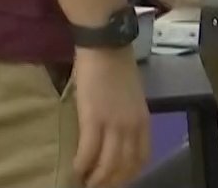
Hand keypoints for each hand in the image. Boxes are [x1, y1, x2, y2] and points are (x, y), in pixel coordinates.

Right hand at [70, 45, 149, 187]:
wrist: (106, 45)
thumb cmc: (116, 65)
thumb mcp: (132, 96)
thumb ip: (129, 117)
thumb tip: (116, 134)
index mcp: (143, 121)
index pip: (140, 159)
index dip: (127, 175)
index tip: (115, 180)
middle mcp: (132, 128)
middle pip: (124, 167)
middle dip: (109, 182)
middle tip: (95, 186)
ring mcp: (114, 125)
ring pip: (107, 165)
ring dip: (95, 179)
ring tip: (83, 183)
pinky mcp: (93, 120)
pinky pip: (88, 152)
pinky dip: (81, 165)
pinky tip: (74, 170)